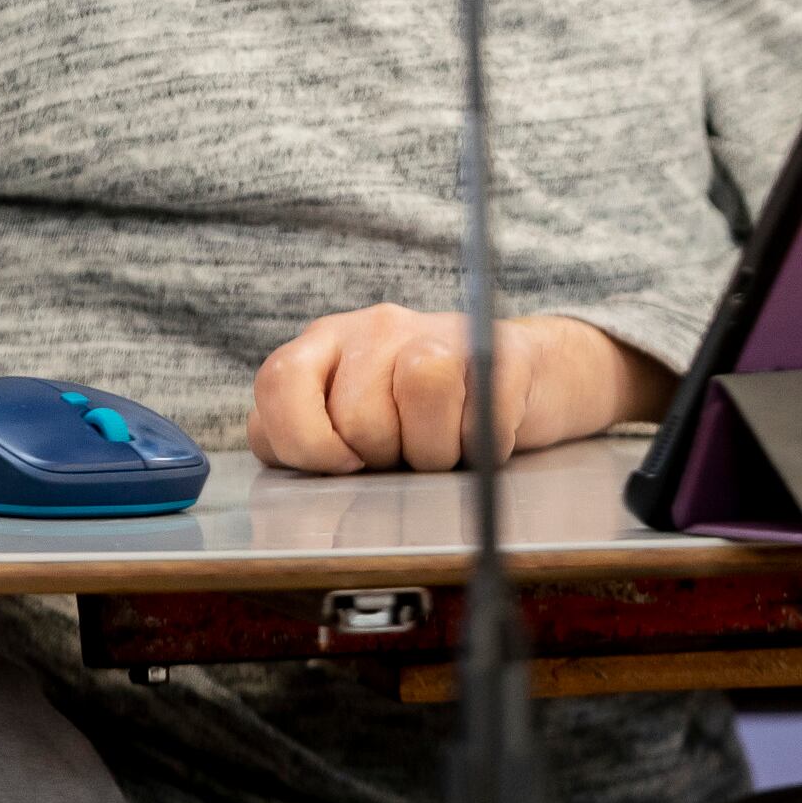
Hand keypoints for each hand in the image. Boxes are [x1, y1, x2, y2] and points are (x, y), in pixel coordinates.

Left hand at [246, 306, 672, 473]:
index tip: (343, 466)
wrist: (522, 381)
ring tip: (443, 446)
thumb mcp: (346, 428)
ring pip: (421, 385)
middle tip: (406, 452)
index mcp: (325, 345)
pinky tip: (482, 434)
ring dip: (435, 448)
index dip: (306, 442)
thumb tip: (301, 475)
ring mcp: (439, 329)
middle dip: (385, 456)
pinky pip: (485, 402)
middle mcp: (375, 326)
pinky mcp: (500, 348)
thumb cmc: (420, 418)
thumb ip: (304, 441)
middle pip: (358, 411)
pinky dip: (485, 442)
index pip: (278, 384)